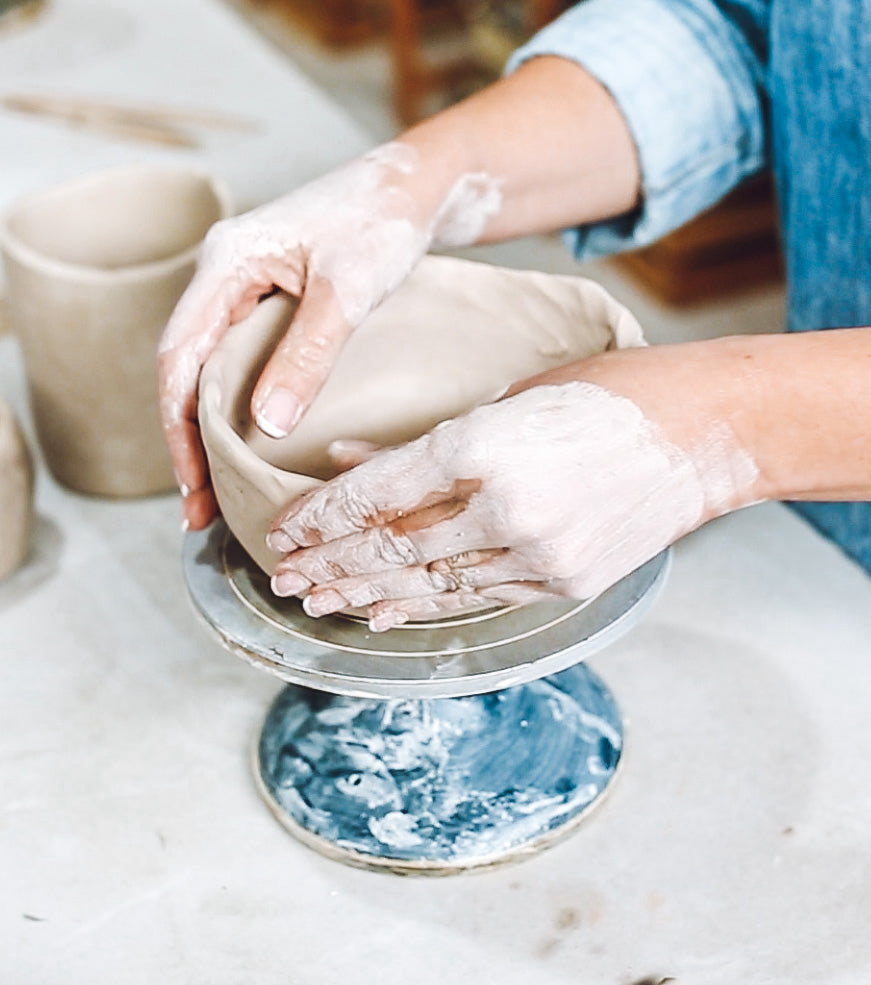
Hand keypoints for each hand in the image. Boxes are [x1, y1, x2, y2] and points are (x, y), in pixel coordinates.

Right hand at [158, 144, 435, 529]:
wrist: (418, 186)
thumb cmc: (383, 220)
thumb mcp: (348, 291)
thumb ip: (307, 354)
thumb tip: (266, 424)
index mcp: (226, 261)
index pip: (178, 356)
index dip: (178, 427)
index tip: (194, 485)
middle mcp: (224, 273)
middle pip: (185, 368)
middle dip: (189, 439)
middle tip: (202, 507)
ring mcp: (245, 286)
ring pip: (212, 367)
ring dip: (213, 427)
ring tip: (221, 489)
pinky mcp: (272, 299)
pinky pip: (241, 359)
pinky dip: (241, 404)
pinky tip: (253, 443)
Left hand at [266, 364, 761, 630]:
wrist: (705, 433)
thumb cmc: (608, 393)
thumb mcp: (508, 398)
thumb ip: (427, 440)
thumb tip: (351, 460)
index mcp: (482, 445)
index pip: (376, 494)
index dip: (321, 518)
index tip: (282, 531)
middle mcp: (504, 507)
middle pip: (392, 548)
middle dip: (329, 565)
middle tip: (282, 578)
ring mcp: (538, 553)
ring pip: (429, 583)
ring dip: (365, 594)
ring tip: (318, 602)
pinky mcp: (565, 583)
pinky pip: (478, 599)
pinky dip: (426, 606)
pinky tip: (384, 614)